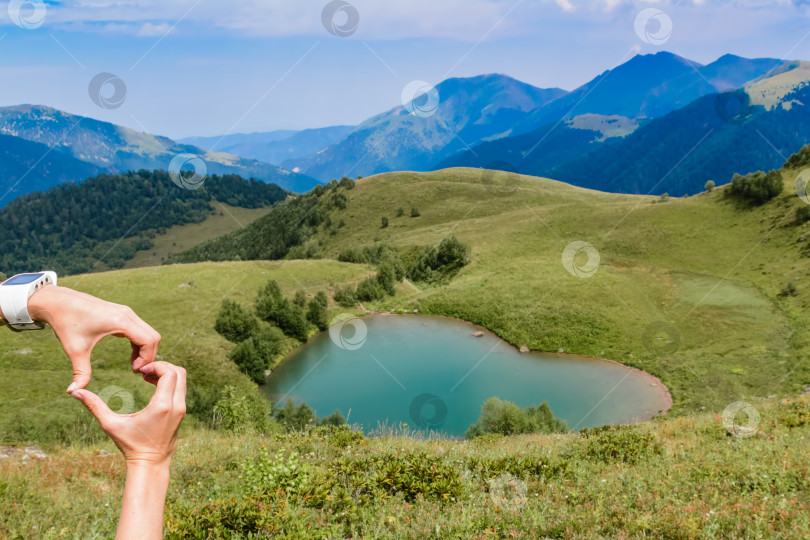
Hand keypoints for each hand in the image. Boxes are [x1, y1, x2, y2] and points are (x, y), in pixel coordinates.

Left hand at [26, 285, 160, 391]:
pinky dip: (140, 343)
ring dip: (146, 350)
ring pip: (149, 333)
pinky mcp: (123, 313)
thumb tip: (74, 392)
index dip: (147, 358)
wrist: (58, 302)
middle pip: (153, 337)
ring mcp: (126, 312)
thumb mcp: (74, 349)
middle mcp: (127, 314)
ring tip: (133, 365)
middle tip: (136, 371)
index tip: (134, 371)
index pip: (149, 341)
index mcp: (120, 321)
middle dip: (149, 356)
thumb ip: (80, 372)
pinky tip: (130, 356)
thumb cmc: (66, 323)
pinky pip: (141, 329)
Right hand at [69, 362, 185, 466]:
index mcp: (162, 406)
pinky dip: (170, 382)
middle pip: (179, 372)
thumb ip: (94, 406)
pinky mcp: (181, 412)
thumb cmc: (129, 445)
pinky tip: (153, 385)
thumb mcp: (110, 425)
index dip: (156, 365)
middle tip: (144, 371)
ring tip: (147, 377)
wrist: (150, 463)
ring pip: (182, 379)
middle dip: (163, 366)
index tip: (140, 371)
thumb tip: (74, 392)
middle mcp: (176, 405)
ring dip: (167, 373)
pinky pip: (180, 389)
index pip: (169, 373)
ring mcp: (181, 409)